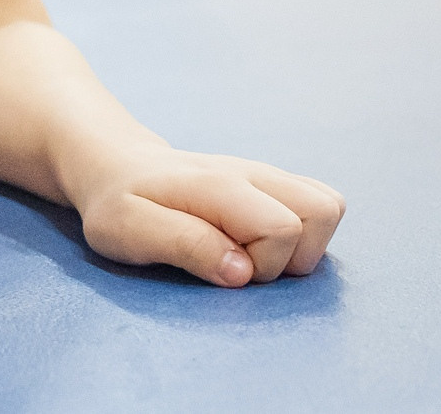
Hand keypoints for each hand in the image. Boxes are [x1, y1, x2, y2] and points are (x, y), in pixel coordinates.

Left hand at [71, 143, 342, 286]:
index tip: (220, 267)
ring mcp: (266, 175)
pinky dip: (303, 233)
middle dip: (288, 258)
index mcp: (219, 184)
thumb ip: (184, 245)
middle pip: (321, 213)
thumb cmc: (117, 204)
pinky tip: (261, 241)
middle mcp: (252, 173)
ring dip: (302, 246)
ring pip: (327, 206)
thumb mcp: (128, 229)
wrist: (113, 167)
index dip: (260, 264)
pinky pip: (318, 203)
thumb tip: (242, 273)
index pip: (283, 228)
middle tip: (238, 261)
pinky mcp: (272, 184)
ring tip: (253, 253)